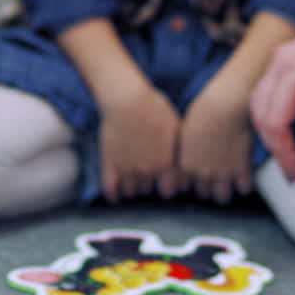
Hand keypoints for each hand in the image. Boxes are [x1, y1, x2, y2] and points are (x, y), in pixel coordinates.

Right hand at [98, 85, 183, 201]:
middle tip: (146, 173)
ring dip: (132, 187)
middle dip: (148, 183)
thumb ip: (179, 150)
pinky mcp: (110, 164)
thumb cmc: (154, 108)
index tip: (165, 181)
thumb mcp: (175, 127)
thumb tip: (185, 164)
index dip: (167, 185)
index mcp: (166, 163)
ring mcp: (128, 169)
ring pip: (131, 191)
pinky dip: (112, 194)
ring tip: (131, 178)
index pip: (169, 190)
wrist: (127, 100)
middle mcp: (148, 171)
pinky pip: (110, 188)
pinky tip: (115, 195)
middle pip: (148, 190)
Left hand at [179, 83, 254, 204]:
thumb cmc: (205, 111)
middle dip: (208, 184)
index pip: (185, 186)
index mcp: (185, 163)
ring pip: (222, 198)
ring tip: (229, 178)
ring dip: (225, 189)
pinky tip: (244, 173)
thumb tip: (188, 155)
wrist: (227, 105)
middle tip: (215, 171)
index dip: (192, 178)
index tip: (198, 170)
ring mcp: (222, 174)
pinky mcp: (241, 170)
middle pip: (203, 193)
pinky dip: (245, 183)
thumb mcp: (186, 130)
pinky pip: (244, 189)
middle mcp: (202, 172)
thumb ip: (186, 149)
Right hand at [251, 0, 294, 179]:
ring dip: (269, 132)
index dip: (283, 150)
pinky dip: (271, 117)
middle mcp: (279, 62)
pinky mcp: (281, 62)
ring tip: (291, 156)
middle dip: (274, 145)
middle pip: (260, 113)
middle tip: (294, 171)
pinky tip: (288, 133)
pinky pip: (264, 94)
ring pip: (258, 104)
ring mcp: (277, 59)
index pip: (275, 119)